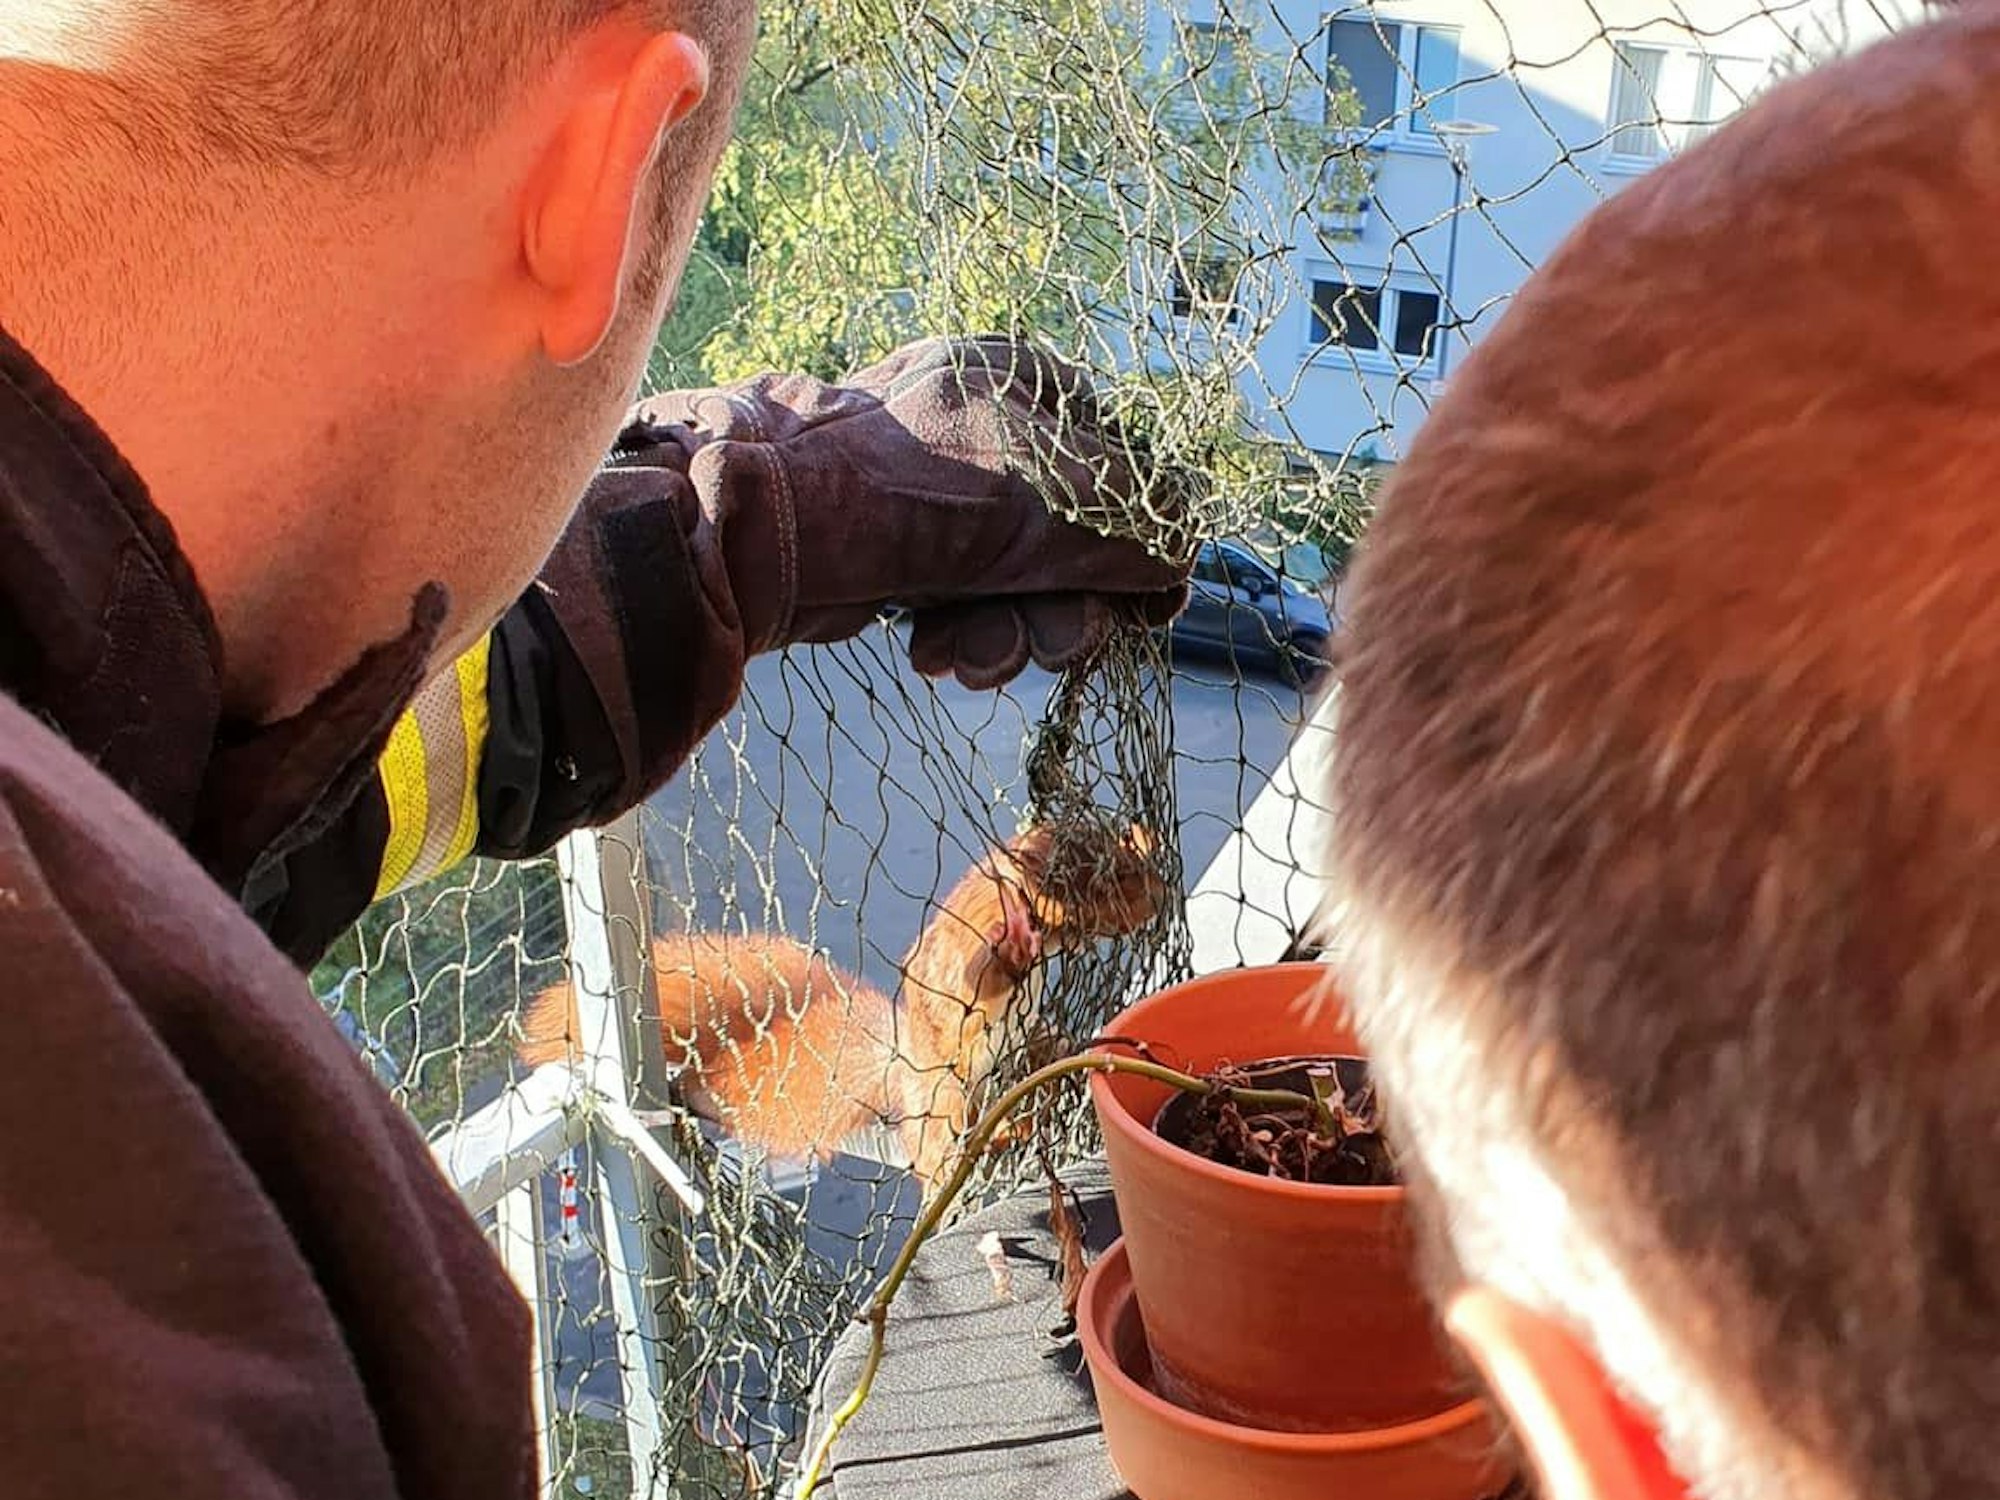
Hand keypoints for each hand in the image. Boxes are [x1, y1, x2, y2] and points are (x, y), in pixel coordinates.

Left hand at [630, 337, 1194, 687]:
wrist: (762, 531)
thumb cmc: (921, 495)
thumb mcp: (1058, 501)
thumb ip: (1141, 528)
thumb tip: (1178, 566)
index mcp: (1026, 382)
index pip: (1124, 470)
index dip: (1139, 547)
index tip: (1144, 609)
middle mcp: (983, 427)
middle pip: (1075, 540)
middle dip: (1066, 608)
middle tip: (1053, 649)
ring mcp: (936, 492)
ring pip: (1020, 582)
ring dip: (1011, 635)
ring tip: (971, 657)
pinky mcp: (895, 550)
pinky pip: (963, 602)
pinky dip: (959, 634)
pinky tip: (932, 652)